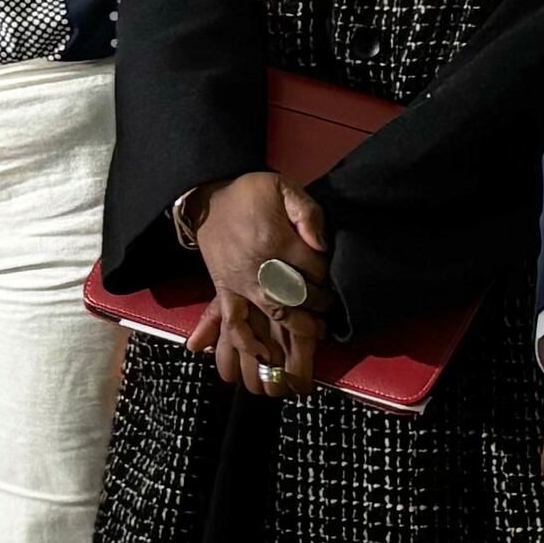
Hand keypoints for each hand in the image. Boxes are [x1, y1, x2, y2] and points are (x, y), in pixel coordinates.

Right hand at [190, 174, 331, 398]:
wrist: (208, 198)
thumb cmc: (250, 193)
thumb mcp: (282, 188)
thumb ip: (306, 213)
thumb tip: (320, 244)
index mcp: (275, 240)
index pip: (313, 269)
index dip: (327, 279)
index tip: (335, 284)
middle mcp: (258, 266)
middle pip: (297, 296)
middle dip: (318, 308)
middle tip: (330, 313)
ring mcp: (240, 282)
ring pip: (273, 312)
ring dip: (296, 327)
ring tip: (315, 334)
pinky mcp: (225, 290)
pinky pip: (233, 321)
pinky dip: (247, 342)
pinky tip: (265, 355)